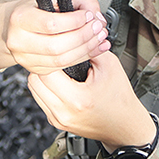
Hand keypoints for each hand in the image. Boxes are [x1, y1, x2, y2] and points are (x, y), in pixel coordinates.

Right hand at [3, 0, 108, 75]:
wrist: (16, 26)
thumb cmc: (36, 8)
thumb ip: (80, 1)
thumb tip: (97, 16)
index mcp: (21, 17)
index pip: (51, 24)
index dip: (75, 21)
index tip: (89, 15)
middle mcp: (18, 40)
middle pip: (56, 46)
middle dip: (84, 37)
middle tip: (99, 28)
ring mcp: (25, 57)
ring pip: (61, 60)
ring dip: (86, 49)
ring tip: (99, 39)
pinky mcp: (34, 69)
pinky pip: (61, 67)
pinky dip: (81, 58)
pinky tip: (91, 50)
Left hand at [26, 46, 154, 148]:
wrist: (124, 125)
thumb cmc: (120, 99)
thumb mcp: (109, 67)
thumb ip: (88, 48)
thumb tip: (73, 33)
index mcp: (78, 99)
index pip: (47, 70)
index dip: (52, 56)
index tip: (60, 50)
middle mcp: (64, 112)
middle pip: (34, 81)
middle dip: (44, 66)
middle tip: (56, 59)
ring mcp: (58, 119)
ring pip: (33, 91)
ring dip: (42, 78)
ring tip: (57, 71)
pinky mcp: (56, 122)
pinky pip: (40, 100)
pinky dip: (45, 89)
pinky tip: (58, 83)